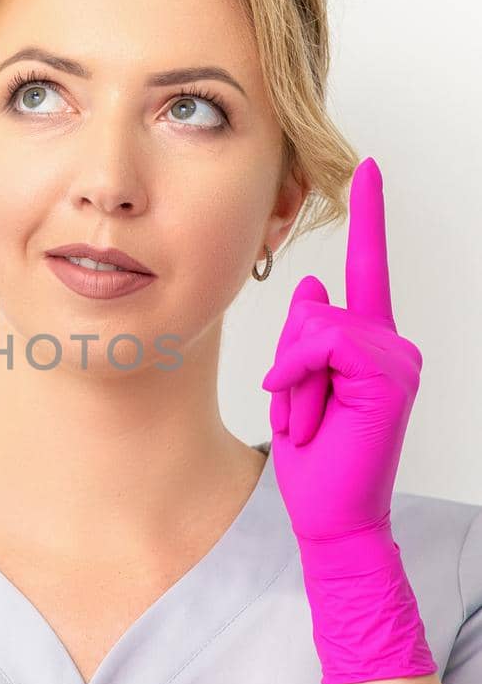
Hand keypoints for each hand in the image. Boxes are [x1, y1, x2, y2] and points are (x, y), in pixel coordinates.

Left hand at [258, 158, 435, 683]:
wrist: (332, 514)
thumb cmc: (315, 460)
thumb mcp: (296, 389)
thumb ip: (304, 338)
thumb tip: (312, 289)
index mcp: (369, 344)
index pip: (369, 268)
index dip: (369, 216)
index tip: (369, 168)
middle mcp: (390, 344)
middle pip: (313, 309)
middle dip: (288, 365)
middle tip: (304, 416)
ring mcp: (396, 357)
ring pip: (315, 325)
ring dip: (293, 380)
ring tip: (312, 422)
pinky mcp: (390, 372)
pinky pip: (325, 342)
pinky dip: (301, 375)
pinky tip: (311, 413)